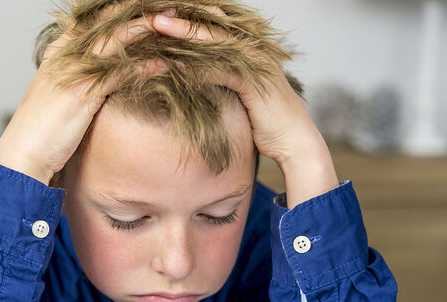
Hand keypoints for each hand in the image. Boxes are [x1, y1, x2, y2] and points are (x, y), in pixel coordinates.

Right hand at [0, 15, 165, 185]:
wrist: (23, 152)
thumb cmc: (41, 129)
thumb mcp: (59, 94)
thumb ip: (78, 78)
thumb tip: (102, 75)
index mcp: (58, 50)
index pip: (92, 19)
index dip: (120, 11)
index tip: (145, 7)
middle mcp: (65, 53)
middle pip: (107, 21)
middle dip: (139, 12)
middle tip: (170, 7)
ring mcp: (74, 70)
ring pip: (117, 39)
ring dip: (149, 29)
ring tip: (175, 25)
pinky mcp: (84, 91)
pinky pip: (121, 71)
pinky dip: (145, 66)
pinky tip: (164, 64)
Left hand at [150, 9, 337, 207]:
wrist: (294, 142)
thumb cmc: (265, 121)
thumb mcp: (238, 94)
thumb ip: (220, 78)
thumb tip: (191, 74)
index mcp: (251, 49)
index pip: (216, 26)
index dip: (190, 19)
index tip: (161, 15)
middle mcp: (255, 50)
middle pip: (214, 26)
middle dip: (183, 19)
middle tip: (153, 13)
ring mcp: (257, 64)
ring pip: (215, 42)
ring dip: (183, 35)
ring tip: (156, 28)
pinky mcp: (255, 82)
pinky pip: (221, 70)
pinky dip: (196, 66)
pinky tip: (174, 64)